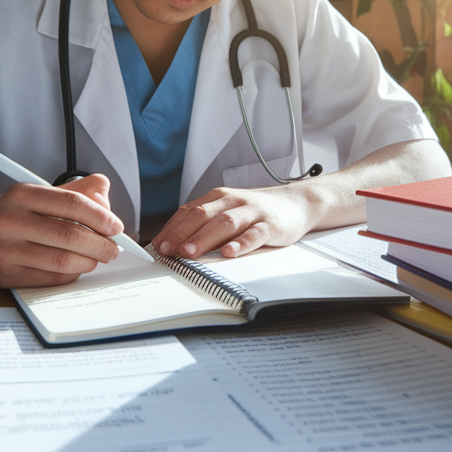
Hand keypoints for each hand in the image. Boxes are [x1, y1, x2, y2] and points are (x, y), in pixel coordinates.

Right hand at [0, 174, 123, 287]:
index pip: (72, 204)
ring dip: (89, 261)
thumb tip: (104, 195)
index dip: (100, 216)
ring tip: (98, 258)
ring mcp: (4, 251)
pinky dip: (71, 274)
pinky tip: (77, 267)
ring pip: (61, 261)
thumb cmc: (16, 213)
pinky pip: (50, 279)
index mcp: (21, 195)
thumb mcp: (40, 193)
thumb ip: (75, 191)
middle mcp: (9, 221)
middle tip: (113, 249)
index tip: (116, 227)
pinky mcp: (4, 275)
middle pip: (69, 235)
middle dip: (100, 244)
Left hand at [151, 184, 319, 259]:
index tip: (156, 246)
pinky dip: (242, 243)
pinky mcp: (270, 225)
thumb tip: (174, 243)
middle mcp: (232, 202)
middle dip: (181, 233)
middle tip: (166, 250)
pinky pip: (254, 234)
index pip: (188, 212)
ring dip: (204, 238)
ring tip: (189, 252)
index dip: (171, 229)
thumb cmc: (256, 211)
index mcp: (217, 198)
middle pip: (202, 216)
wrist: (296, 202)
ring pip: (224, 224)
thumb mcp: (227, 211)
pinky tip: (231, 253)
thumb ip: (205, 224)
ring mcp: (251, 212)